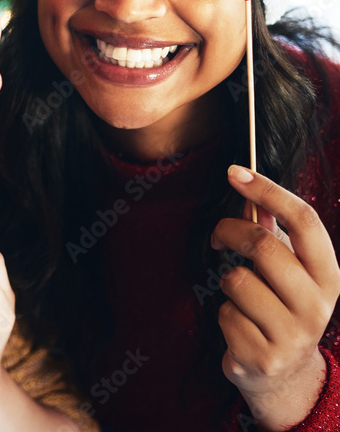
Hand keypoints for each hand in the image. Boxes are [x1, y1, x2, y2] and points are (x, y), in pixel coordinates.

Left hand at [212, 165, 339, 427]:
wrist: (287, 376)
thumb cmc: (282, 309)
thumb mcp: (290, 274)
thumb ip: (274, 236)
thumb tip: (247, 191)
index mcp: (329, 276)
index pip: (305, 221)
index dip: (269, 191)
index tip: (235, 171)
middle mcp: (318, 304)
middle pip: (263, 246)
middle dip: (229, 231)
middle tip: (218, 236)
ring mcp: (292, 333)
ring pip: (237, 280)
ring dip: (228, 282)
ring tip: (242, 298)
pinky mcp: (262, 355)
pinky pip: (224, 313)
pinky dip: (223, 315)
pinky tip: (241, 328)